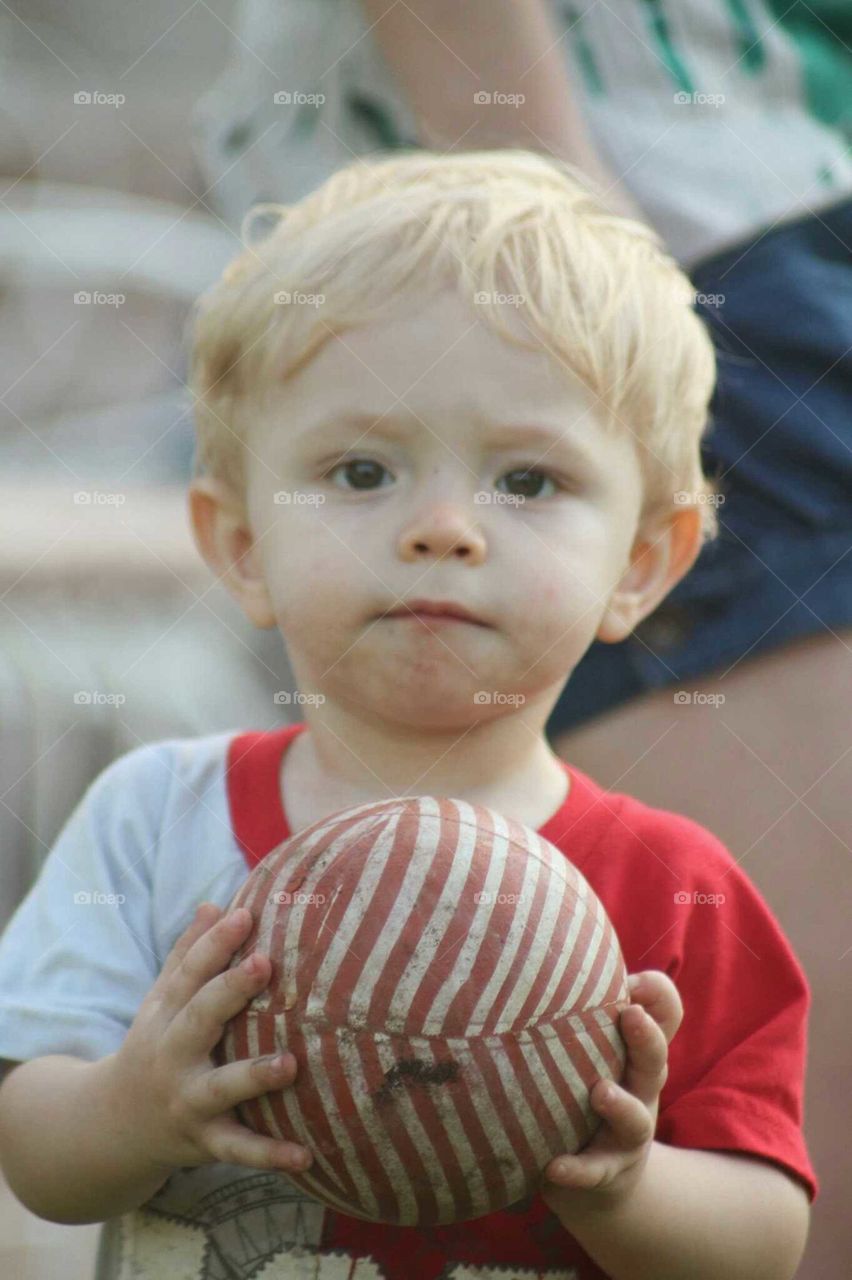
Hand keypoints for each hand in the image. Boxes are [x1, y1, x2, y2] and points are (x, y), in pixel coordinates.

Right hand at [109, 901, 312, 1175]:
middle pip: (199, 1019)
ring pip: (220, 1088)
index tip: (244, 914)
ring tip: (290, 1063)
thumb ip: (189, 955)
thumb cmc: (156, 1046)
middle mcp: (173, 1055)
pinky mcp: (204, 1141)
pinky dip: (270, 1155)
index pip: (189, 973)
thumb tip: (215, 904)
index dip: (215, 943)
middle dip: (229, 992)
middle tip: (264, 963)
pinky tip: (305, 1155)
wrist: (114, 1126)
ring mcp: (188, 1100)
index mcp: (166, 1015)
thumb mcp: (161, 1002)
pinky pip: (238, 1148)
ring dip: (253, 1076)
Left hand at [539, 970, 682, 1216]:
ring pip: (635, 1120)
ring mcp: (626, 1134)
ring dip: (621, 1105)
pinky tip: (553, 1166)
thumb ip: (584, 1006)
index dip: (658, 996)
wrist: (601, 1181)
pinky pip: (592, 1172)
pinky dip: (576, 1171)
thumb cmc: (591, 1091)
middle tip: (632, 1015)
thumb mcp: (596, 1048)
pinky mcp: (603, 1172)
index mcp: (638, 1053)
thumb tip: (555, 953)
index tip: (635, 982)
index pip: (665, 1017)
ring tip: (600, 1092)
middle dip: (648, 1038)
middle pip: (656, 1061)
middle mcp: (641, 1089)